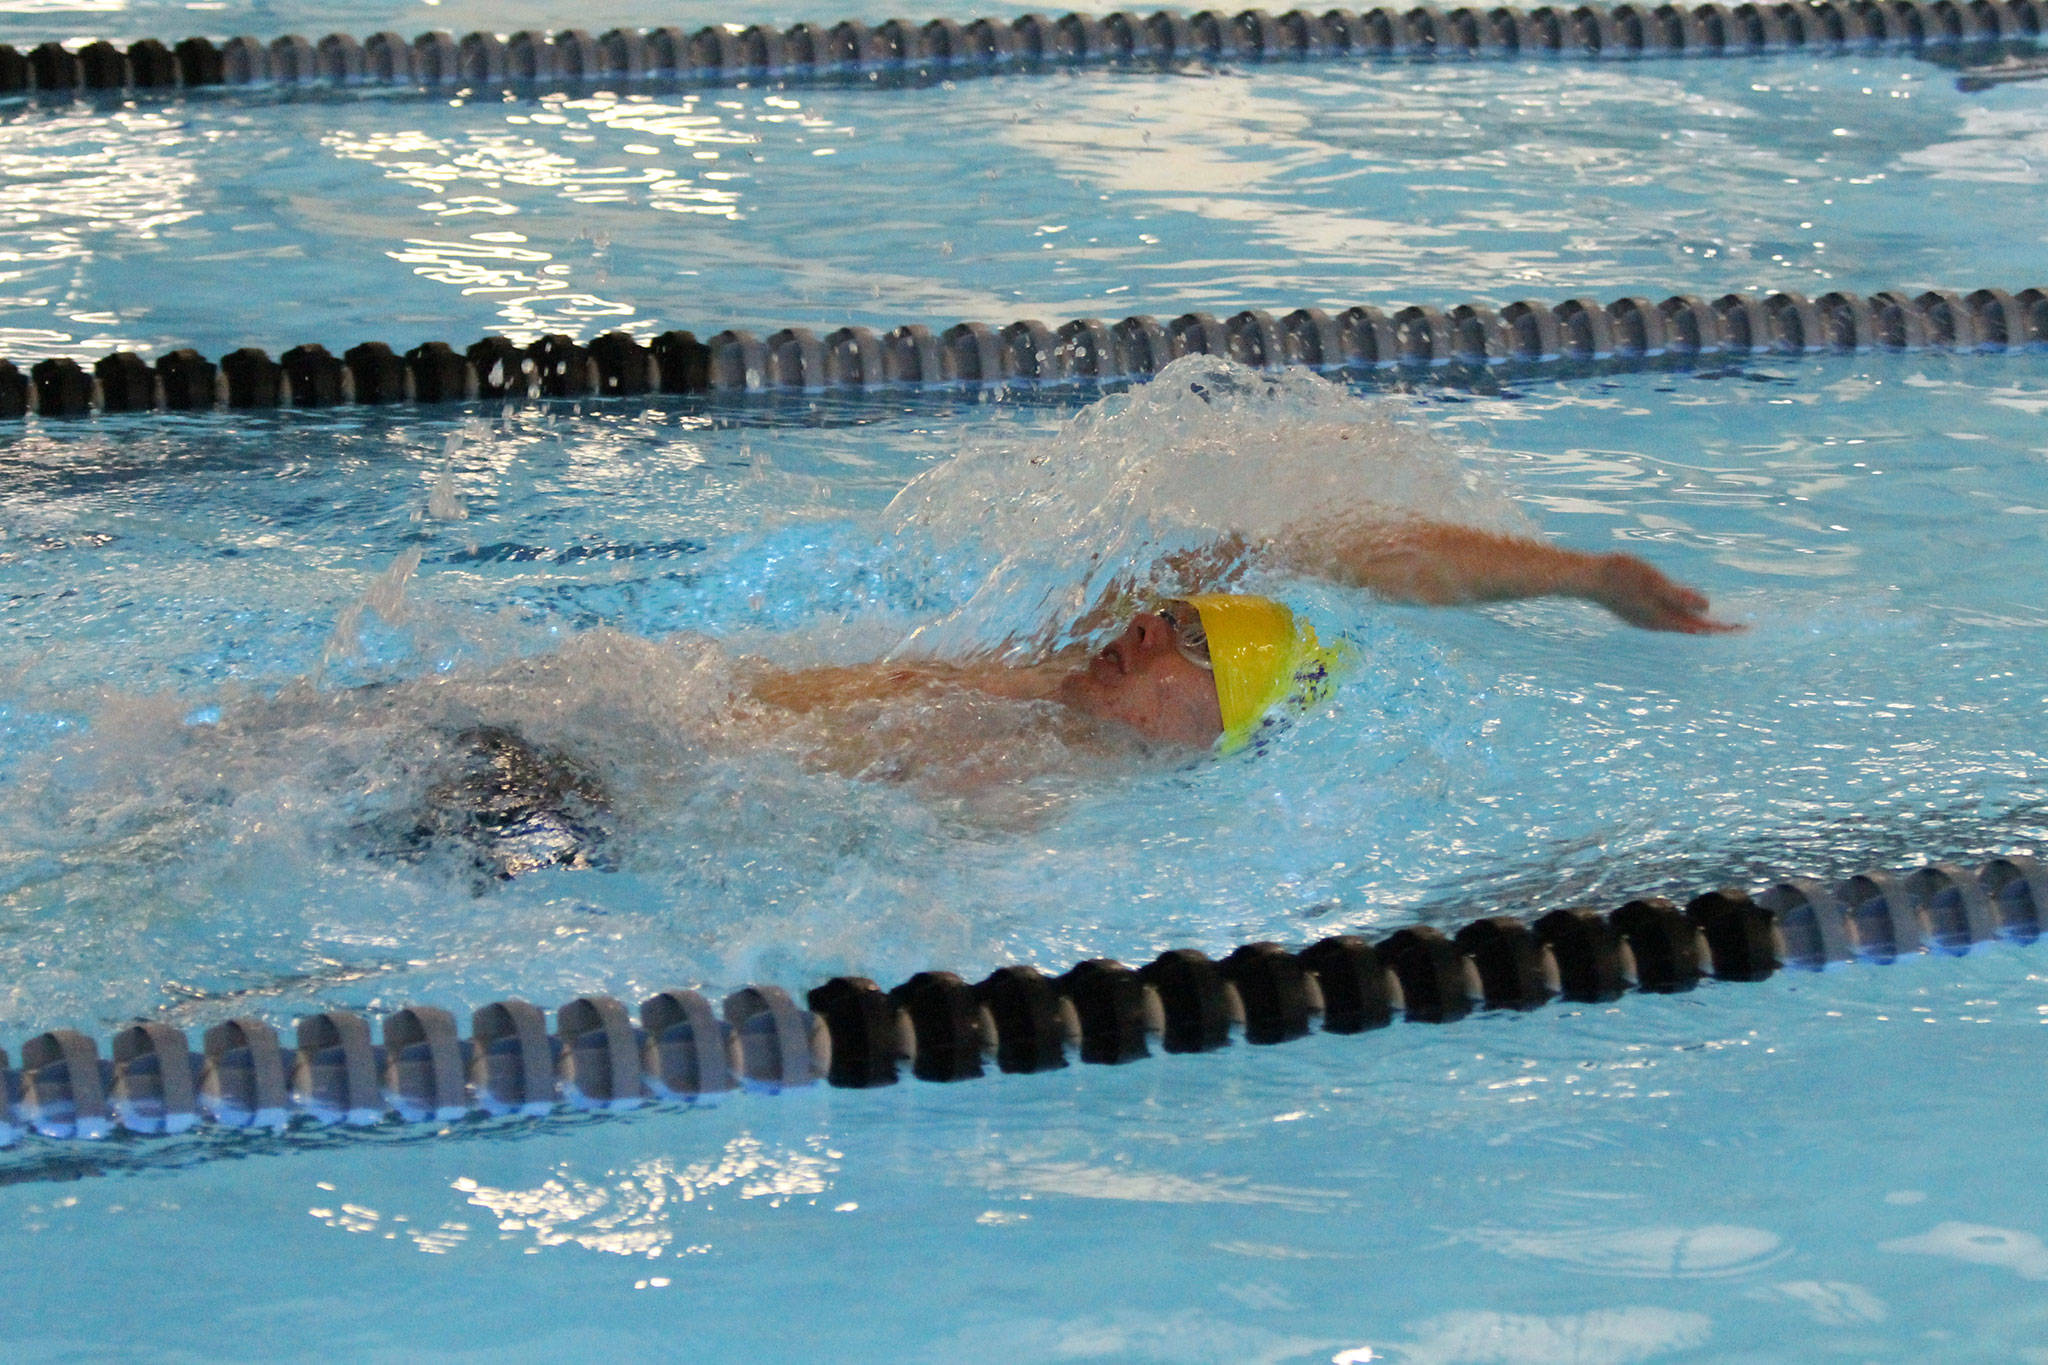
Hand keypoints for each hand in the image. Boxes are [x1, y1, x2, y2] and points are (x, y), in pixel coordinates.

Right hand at [1590, 554, 1743, 633]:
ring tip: (1714, 619)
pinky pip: (1667, 616)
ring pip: (1678, 622)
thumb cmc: (1621, 576)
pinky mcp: (1636, 610)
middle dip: (1713, 625)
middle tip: (1736, 625)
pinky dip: (1682, 614)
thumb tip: (1707, 606)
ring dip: (1697, 621)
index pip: (1701, 626)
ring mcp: (1644, 618)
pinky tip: (1682, 608)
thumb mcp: (1655, 582)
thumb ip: (1680, 595)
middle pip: (1691, 627)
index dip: (1723, 627)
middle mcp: (1655, 623)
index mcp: (1663, 619)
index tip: (1744, 628)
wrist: (1587, 578)